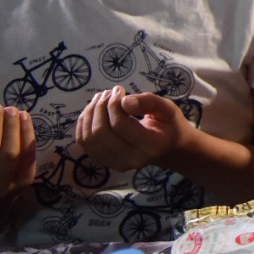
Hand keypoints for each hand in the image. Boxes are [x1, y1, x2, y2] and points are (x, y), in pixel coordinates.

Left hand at [75, 87, 191, 172]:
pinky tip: (93, 112)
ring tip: (99, 99)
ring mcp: (116, 164)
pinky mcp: (106, 163)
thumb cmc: (169, 125)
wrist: (169, 149)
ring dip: (89, 114)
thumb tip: (124, 100)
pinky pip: (84, 144)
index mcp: (150, 146)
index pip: (120, 125)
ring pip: (89, 139)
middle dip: (99, 108)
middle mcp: (131, 159)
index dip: (114, 104)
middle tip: (107, 93)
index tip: (119, 89)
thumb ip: (149, 102)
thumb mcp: (168, 108)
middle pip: (101, 133)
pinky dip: (84, 124)